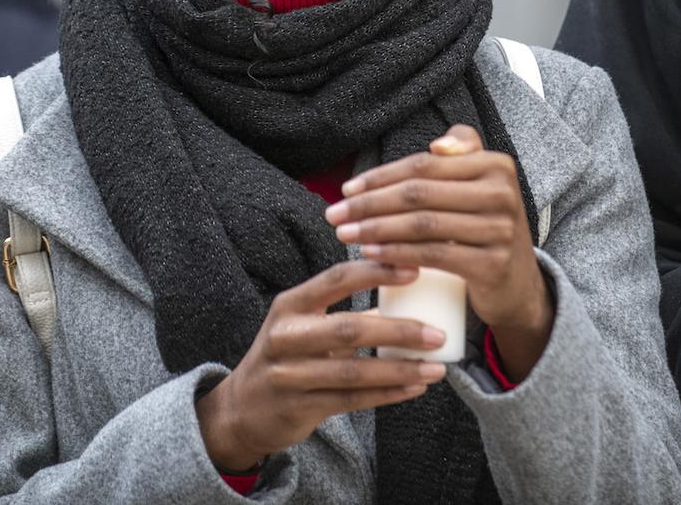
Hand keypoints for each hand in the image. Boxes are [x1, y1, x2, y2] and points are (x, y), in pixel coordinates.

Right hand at [196, 259, 446, 473]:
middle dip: (399, 330)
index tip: (415, 270)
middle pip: (349, 329)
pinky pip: (352, 401)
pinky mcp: (298, 407)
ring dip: (400, 370)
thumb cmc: (287, 356)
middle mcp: (286, 336)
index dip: (377, 272)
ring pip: (354, 372)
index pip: (337, 279)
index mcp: (290, 305)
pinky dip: (388, 394)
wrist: (243, 409)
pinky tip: (415, 388)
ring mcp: (289, 375)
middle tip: (437, 333)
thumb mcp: (304, 325)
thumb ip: (345, 312)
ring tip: (436, 368)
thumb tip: (407, 297)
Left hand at [327, 125, 552, 378]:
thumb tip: (437, 145)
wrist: (518, 286)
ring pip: (423, 224)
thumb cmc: (484, 229)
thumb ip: (464, 153)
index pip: (425, 165)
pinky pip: (434, 255)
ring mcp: (501, 230)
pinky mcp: (493, 265)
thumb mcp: (481, 186)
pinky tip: (371, 254)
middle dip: (370, 203)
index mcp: (496, 165)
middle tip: (335, 214)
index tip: (346, 189)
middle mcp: (503, 193)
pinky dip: (397, 254)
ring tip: (346, 234)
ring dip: (376, 229)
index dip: (381, 176)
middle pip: (420, 193)